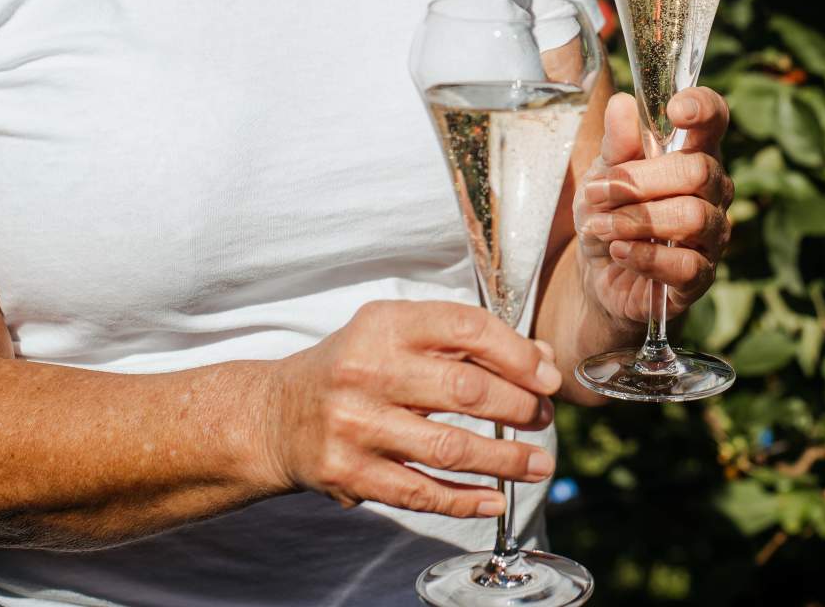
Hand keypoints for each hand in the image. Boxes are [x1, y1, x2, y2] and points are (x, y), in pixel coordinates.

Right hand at [261, 300, 561, 516]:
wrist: (276, 414)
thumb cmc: (355, 368)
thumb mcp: (399, 337)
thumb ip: (466, 344)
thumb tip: (542, 362)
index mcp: (384, 325)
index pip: (466, 329)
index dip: (518, 354)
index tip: (548, 377)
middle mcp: (365, 371)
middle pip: (466, 391)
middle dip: (520, 407)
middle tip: (544, 418)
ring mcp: (354, 425)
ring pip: (449, 448)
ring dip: (505, 461)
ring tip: (538, 465)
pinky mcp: (347, 473)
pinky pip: (419, 492)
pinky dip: (464, 500)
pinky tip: (495, 500)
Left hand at [574, 89, 732, 324]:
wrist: (598, 272)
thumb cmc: (608, 212)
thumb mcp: (601, 175)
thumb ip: (616, 145)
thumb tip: (622, 105)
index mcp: (694, 155)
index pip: (716, 122)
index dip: (704, 109)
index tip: (676, 109)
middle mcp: (714, 192)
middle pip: (699, 171)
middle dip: (641, 181)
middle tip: (597, 193)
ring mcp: (712, 236)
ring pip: (693, 217)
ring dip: (636, 220)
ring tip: (600, 226)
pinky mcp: (700, 277)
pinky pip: (687, 265)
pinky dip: (645, 256)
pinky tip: (619, 251)